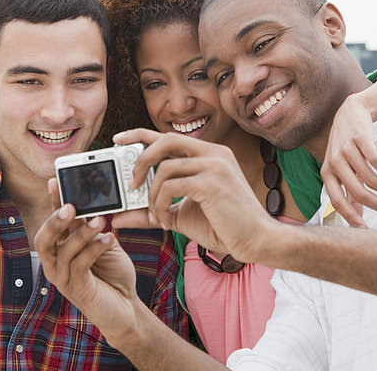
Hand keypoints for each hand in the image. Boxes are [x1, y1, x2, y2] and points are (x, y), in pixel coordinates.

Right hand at [34, 180, 141, 345]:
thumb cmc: (112, 272)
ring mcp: (63, 279)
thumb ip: (92, 225)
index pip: (52, 222)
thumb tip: (89, 201)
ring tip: (102, 220)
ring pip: (63, 252)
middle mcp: (55, 264)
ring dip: (82, 233)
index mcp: (60, 249)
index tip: (55, 181)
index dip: (51, 202)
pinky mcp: (77, 291)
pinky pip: (80, 266)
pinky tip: (109, 238)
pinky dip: (95, 248)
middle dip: (54, 221)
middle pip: (42, 240)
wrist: (126, 306)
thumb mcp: (103, 242)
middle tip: (70, 207)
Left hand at [113, 128, 277, 263]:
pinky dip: (160, 205)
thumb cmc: (223, 226)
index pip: (168, 135)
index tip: (118, 140)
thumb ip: (152, 210)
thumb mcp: (181, 215)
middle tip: (130, 184)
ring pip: (165, 168)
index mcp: (209, 154)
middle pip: (165, 140)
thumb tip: (118, 216)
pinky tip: (167, 221)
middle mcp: (213, 152)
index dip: (139, 134)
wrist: (257, 242)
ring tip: (156, 216)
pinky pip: (171, 186)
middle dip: (140, 159)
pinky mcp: (211, 181)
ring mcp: (214, 164)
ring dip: (152, 196)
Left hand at [321, 93, 376, 227]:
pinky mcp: (360, 139)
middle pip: (357, 192)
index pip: (336, 200)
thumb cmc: (344, 147)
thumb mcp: (341, 168)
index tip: (365, 228)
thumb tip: (358, 217)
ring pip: (369, 178)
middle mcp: (334, 162)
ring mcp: (346, 150)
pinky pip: (376, 161)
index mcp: (327, 172)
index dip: (350, 216)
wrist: (349, 114)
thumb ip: (348, 192)